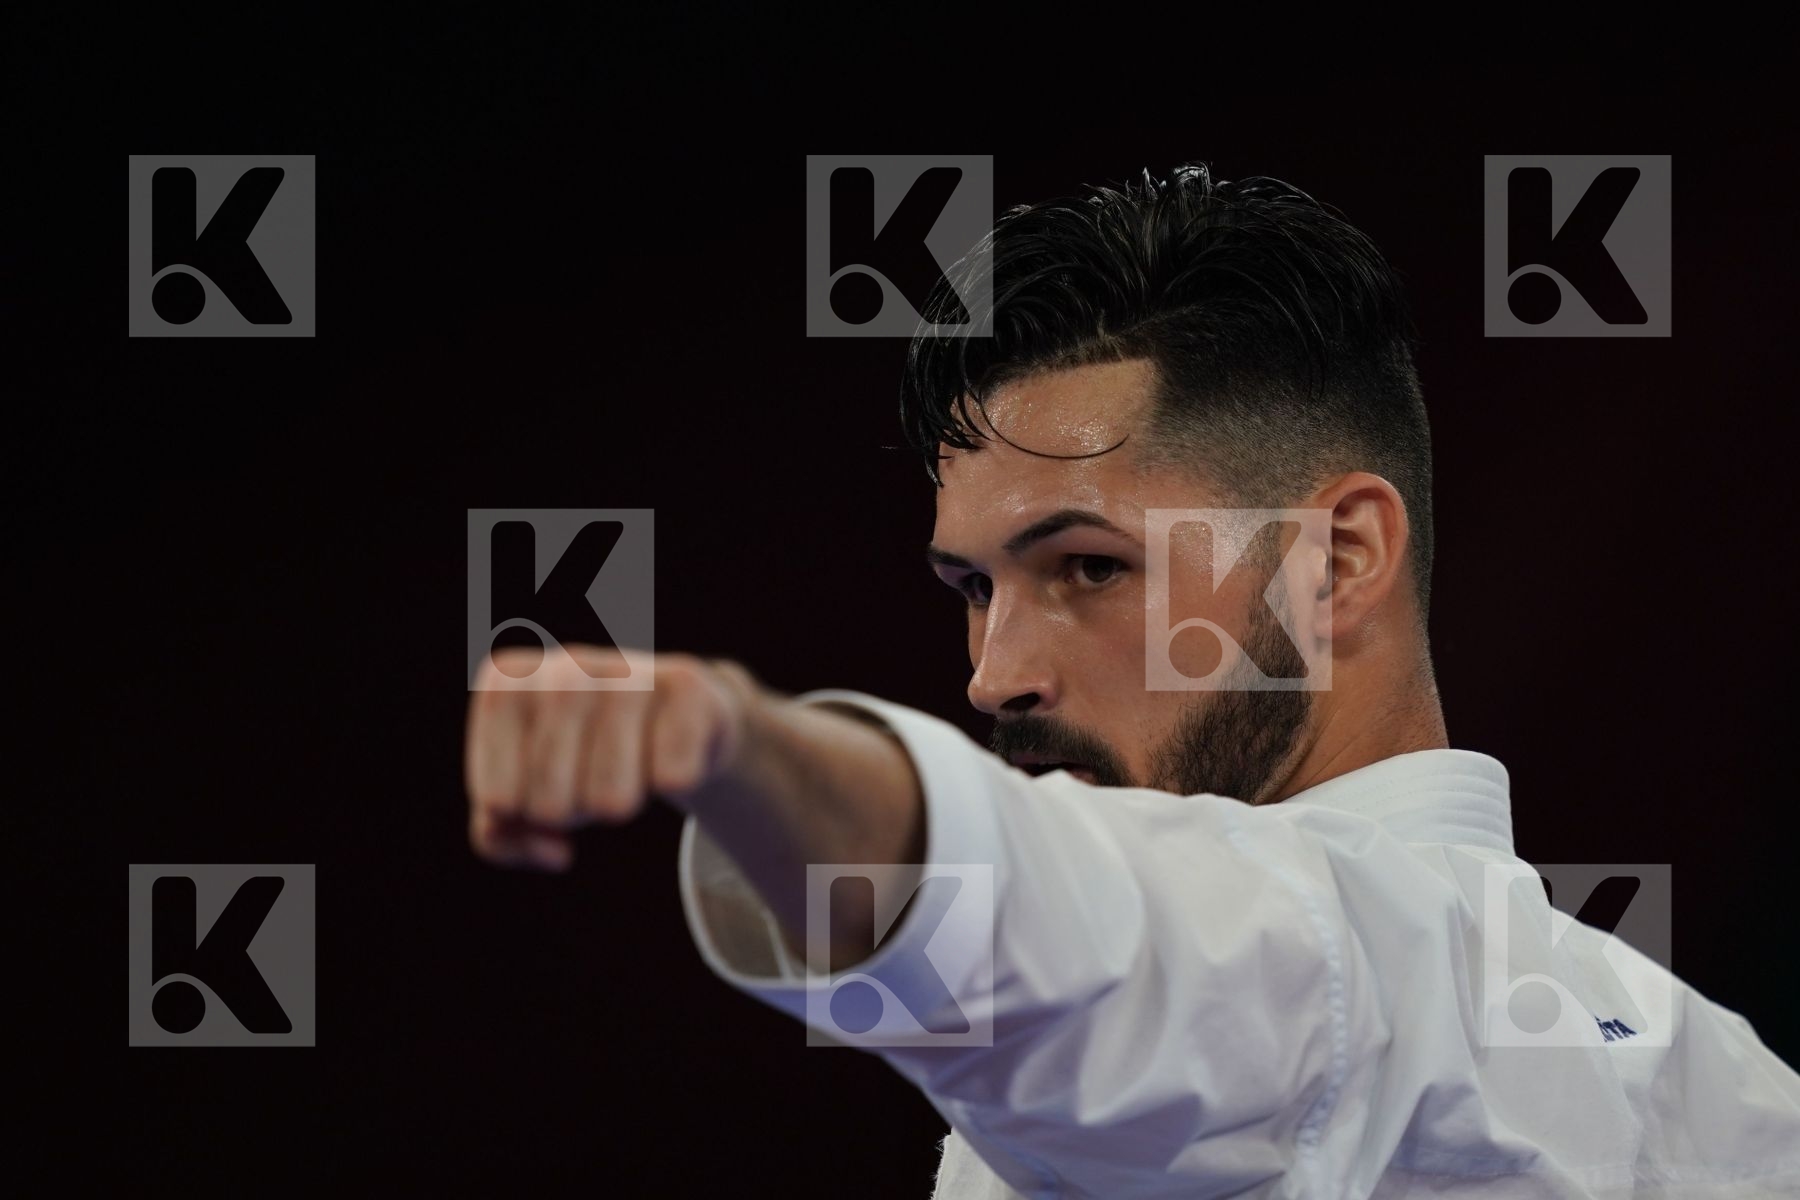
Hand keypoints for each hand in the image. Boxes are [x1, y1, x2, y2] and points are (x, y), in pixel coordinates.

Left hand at [465, 645, 757, 870]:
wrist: (670, 713)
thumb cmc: (582, 751)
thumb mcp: (524, 793)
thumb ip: (499, 835)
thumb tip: (555, 851)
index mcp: (508, 681)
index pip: (499, 800)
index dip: (526, 819)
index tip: (538, 791)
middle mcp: (565, 665)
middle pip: (551, 800)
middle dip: (570, 816)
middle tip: (585, 788)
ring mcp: (629, 670)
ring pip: (611, 796)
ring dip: (619, 805)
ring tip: (625, 774)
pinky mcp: (687, 683)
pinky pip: (673, 777)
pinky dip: (673, 783)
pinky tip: (669, 756)